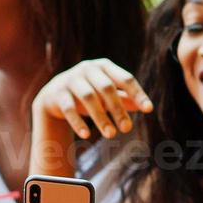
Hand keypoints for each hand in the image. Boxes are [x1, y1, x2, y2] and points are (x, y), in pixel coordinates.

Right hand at [33, 59, 151, 140]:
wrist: (53, 95)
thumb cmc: (88, 93)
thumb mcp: (106, 94)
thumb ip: (125, 98)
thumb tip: (147, 108)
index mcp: (104, 66)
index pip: (125, 78)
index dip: (138, 93)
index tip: (148, 110)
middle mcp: (87, 69)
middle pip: (107, 88)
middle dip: (118, 109)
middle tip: (127, 129)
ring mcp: (70, 79)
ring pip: (88, 98)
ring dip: (100, 117)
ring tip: (111, 135)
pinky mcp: (57, 93)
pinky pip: (69, 108)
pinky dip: (77, 122)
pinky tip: (86, 135)